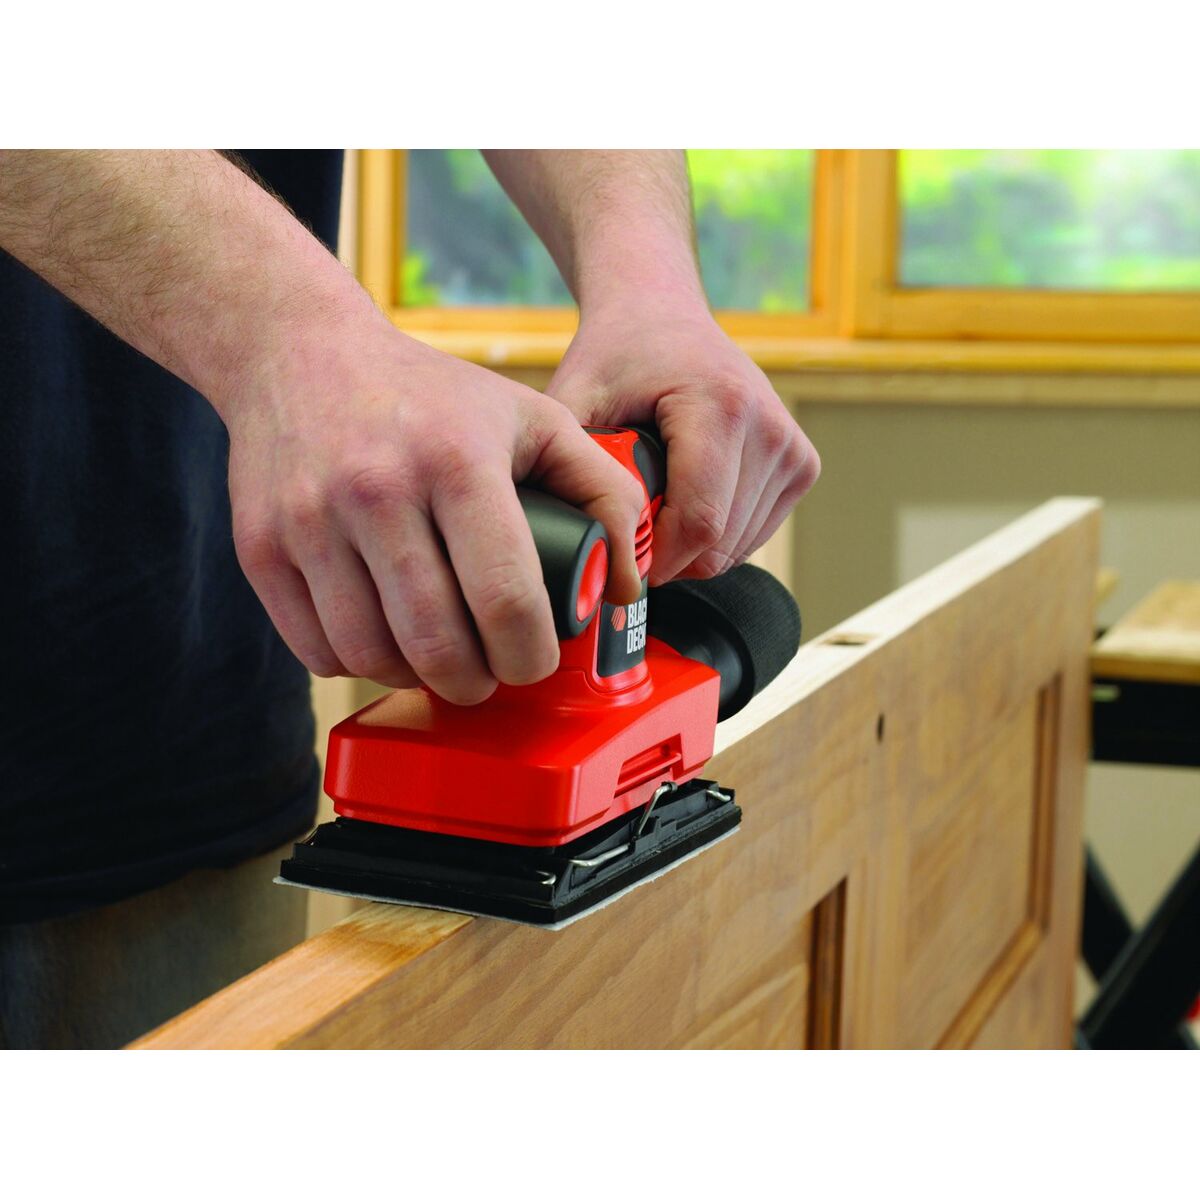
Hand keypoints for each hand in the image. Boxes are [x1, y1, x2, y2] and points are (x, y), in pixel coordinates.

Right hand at [219, 307, 644, 701]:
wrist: (297, 354)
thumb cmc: (430, 397)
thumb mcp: (532, 419)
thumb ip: (602, 491)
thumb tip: (629, 583)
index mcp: (457, 461)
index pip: (506, 601)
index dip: (530, 656)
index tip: (533, 661)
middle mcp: (376, 490)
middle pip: (438, 645)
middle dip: (477, 682)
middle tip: (489, 673)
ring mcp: (309, 523)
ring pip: (374, 656)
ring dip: (417, 677)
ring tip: (440, 657)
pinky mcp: (260, 548)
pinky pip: (317, 650)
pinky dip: (358, 663)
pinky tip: (385, 640)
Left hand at [547, 297, 819, 584]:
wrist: (662, 316)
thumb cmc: (616, 357)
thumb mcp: (574, 401)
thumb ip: (570, 468)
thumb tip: (571, 539)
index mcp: (722, 406)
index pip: (699, 524)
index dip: (654, 560)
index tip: (617, 559)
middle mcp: (770, 427)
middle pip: (719, 545)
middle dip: (667, 556)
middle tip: (627, 527)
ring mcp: (793, 448)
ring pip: (737, 549)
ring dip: (690, 548)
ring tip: (656, 503)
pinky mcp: (802, 464)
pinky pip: (753, 536)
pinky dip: (715, 536)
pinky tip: (686, 499)